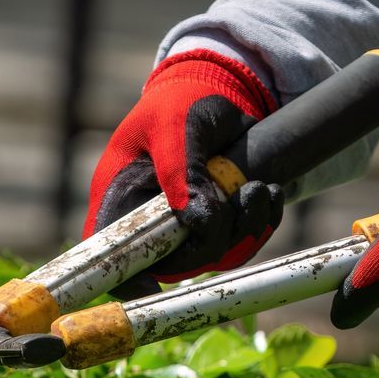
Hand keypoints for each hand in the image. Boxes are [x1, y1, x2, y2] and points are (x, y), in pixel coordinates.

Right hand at [84, 50, 286, 296]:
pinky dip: (261, 223)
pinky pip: (241, 245)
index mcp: (119, 200)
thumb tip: (197, 217)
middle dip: (214, 243)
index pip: (111, 255)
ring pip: (215, 258)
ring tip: (259, 188)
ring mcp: (185, 229)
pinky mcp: (217, 226)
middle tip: (240, 198)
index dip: (126, 280)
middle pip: (175, 265)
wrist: (215, 92)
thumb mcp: (174, 124)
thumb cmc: (179, 103)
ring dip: (247, 230)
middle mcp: (150, 224)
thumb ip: (181, 168)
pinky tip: (267, 192)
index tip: (152, 285)